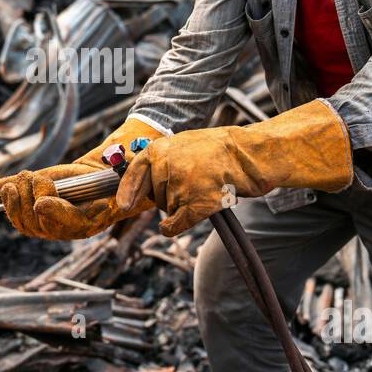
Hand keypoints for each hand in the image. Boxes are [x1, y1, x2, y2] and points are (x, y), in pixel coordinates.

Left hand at [0, 116, 163, 239]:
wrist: (98, 178)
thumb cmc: (108, 175)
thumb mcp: (115, 169)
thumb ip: (115, 164)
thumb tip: (113, 160)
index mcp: (89, 220)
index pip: (68, 222)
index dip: (53, 213)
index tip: (41, 203)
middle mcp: (65, 227)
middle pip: (39, 223)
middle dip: (31, 198)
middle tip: (32, 177)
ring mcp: (46, 221)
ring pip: (24, 220)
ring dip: (17, 199)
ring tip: (23, 177)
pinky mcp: (32, 209)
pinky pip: (14, 211)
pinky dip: (4, 199)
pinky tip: (1, 189)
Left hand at [114, 99, 352, 236]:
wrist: (249, 155)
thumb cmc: (219, 150)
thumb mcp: (185, 144)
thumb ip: (162, 159)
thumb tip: (139, 184)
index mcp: (160, 149)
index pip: (135, 173)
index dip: (127, 191)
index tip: (123, 205)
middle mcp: (166, 166)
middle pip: (155, 196)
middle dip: (169, 196)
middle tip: (193, 183)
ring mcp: (181, 186)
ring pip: (169, 209)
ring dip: (182, 206)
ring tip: (204, 188)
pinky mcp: (195, 204)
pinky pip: (175, 224)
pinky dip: (174, 228)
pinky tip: (175, 225)